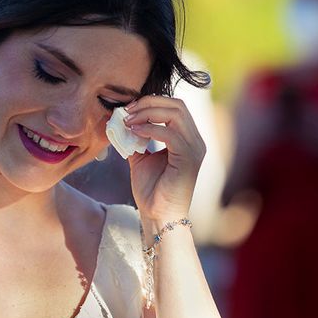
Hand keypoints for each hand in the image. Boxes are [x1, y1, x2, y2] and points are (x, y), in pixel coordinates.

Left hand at [124, 96, 205, 221]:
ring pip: (176, 114)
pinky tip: (135, 132)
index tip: (128, 109)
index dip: (151, 102)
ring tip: (128, 121)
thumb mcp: (141, 158)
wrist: (157, 216)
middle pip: (177, 105)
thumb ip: (136, 139)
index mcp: (187, 138)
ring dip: (148, 113)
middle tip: (127, 111)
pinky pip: (170, 134)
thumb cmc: (151, 189)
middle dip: (149, 103)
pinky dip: (150, 129)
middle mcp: (195, 141)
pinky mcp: (189, 159)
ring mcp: (194, 149)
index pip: (175, 106)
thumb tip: (121, 121)